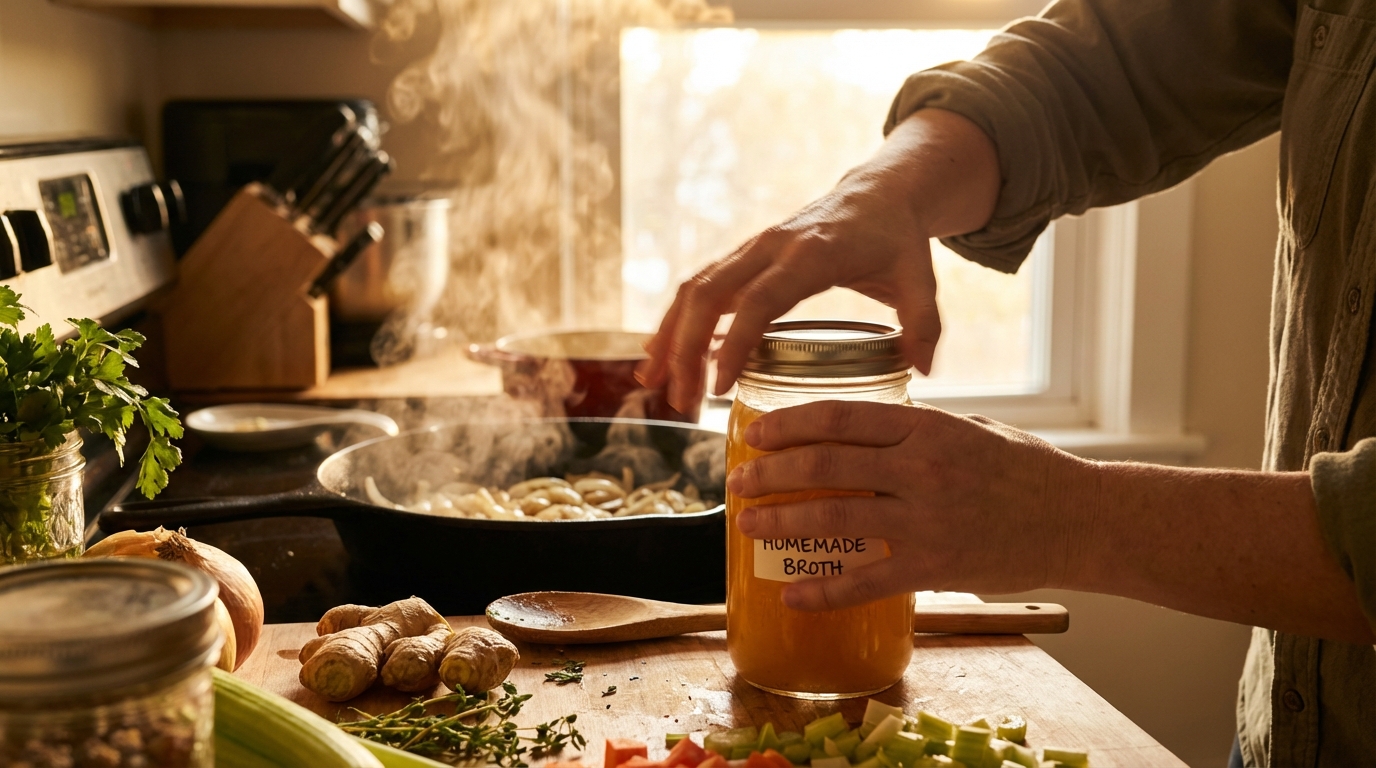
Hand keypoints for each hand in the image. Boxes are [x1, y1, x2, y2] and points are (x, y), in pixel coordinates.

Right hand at [636, 109, 1000, 413]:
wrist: (878, 191)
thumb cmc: (896, 237)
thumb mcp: (920, 277)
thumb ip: (925, 323)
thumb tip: (925, 370)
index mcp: (811, 254)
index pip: (760, 299)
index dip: (734, 342)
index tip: (718, 387)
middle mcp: (771, 247)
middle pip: (710, 294)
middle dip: (686, 349)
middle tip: (681, 402)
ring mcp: (751, 250)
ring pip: (694, 290)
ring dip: (671, 337)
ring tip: (654, 385)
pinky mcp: (742, 258)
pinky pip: (698, 288)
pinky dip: (676, 321)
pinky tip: (660, 356)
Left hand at [727, 400, 1099, 610]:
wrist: (1082, 519)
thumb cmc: (1026, 469)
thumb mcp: (971, 428)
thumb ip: (918, 428)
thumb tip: (865, 428)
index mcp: (926, 427)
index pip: (840, 417)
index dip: (790, 424)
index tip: (755, 431)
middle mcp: (921, 468)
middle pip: (826, 465)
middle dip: (771, 473)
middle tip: (736, 481)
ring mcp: (928, 518)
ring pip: (835, 518)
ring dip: (782, 521)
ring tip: (748, 524)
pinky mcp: (937, 566)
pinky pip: (867, 580)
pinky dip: (824, 590)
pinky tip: (792, 593)